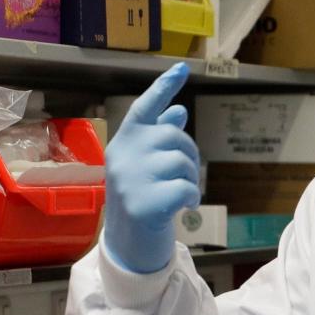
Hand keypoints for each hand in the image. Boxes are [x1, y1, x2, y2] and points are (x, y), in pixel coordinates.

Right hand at [103, 62, 201, 273]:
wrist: (128, 246)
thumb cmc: (142, 201)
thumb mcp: (147, 166)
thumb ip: (160, 138)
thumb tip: (178, 111)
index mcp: (122, 143)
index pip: (144, 108)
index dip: (164, 87)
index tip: (182, 68)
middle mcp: (123, 156)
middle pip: (173, 136)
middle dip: (188, 154)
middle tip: (182, 176)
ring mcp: (130, 179)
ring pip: (182, 161)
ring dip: (191, 179)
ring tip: (179, 194)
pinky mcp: (144, 203)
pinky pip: (186, 188)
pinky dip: (192, 198)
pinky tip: (184, 207)